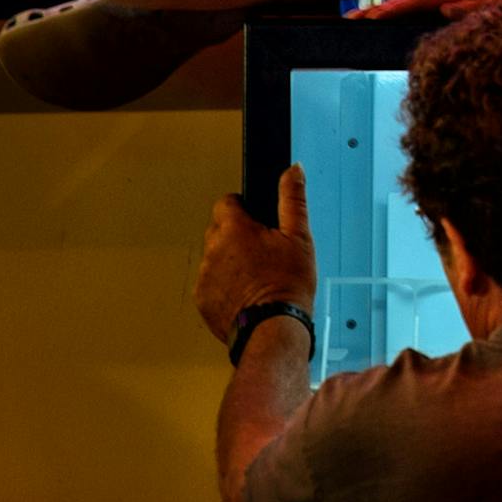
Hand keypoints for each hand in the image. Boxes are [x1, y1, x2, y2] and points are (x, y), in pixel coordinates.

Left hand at [193, 165, 316, 344]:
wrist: (273, 331)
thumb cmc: (287, 287)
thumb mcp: (300, 237)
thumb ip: (293, 199)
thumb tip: (293, 171)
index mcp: (234, 229)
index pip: (226, 202)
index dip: (243, 208)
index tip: (256, 221)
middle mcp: (213, 250)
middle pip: (218, 230)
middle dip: (236, 236)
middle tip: (262, 252)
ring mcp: (204, 277)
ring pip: (214, 258)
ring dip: (229, 262)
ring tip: (256, 277)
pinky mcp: (202, 301)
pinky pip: (210, 284)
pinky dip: (224, 286)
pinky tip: (246, 295)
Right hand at [346, 0, 501, 20]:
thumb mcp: (498, 4)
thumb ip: (473, 7)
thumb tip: (446, 10)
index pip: (415, 2)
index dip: (393, 9)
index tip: (372, 16)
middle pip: (402, 0)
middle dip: (376, 9)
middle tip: (349, 19)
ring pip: (405, 1)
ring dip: (381, 8)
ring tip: (356, 17)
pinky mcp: (444, 1)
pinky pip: (414, 5)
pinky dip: (395, 9)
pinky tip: (384, 14)